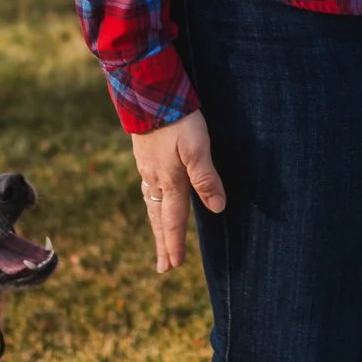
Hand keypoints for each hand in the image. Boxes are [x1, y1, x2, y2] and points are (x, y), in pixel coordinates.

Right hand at [131, 108, 224, 274]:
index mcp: (169, 181)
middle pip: (159, 218)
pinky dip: (152, 203)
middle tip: (163, 268)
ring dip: (156, 225)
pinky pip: (147, 188)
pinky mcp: (144, 155)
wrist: (149, 94)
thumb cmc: (177, 120)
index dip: (175, 244)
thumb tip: (217, 209)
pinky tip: (152, 199)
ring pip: (151, 204)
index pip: (174, 220)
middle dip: (162, 243)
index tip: (174, 265)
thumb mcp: (197, 148)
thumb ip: (206, 178)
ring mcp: (147, 167)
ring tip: (158, 239)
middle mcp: (155, 179)